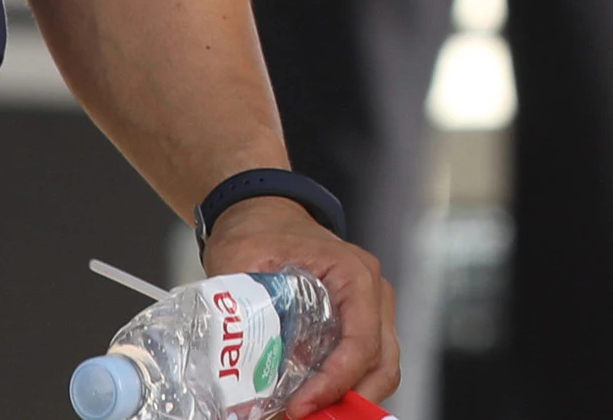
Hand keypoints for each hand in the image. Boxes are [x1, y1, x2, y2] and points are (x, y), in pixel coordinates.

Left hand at [201, 195, 400, 416]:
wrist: (264, 213)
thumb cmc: (260, 230)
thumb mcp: (240, 258)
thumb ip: (238, 302)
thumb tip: (229, 359)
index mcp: (353, 273)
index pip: (360, 342)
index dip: (334, 382)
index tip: (300, 407)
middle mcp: (373, 292)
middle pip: (383, 364)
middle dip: (350, 402)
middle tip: (307, 419)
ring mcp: (372, 309)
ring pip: (381, 369)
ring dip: (350, 400)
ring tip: (307, 415)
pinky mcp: (359, 323)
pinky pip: (366, 365)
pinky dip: (345, 389)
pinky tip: (311, 401)